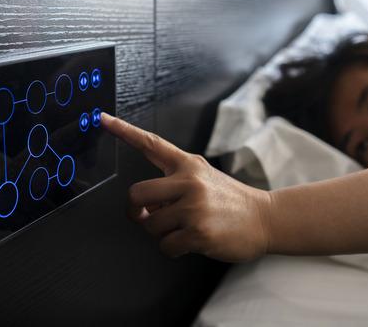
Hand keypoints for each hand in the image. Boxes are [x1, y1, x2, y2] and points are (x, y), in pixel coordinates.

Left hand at [100, 113, 271, 262]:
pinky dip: (174, 248)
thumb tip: (146, 206)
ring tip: (184, 228)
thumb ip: (173, 185)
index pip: (151, 144)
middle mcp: (189, 181)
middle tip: (146, 216)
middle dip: (136, 212)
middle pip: (136, 195)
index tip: (102, 119)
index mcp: (188, 165)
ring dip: (162, 233)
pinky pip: (166, 246)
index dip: (123, 130)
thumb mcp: (204, 178)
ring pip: (151, 226)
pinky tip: (193, 241)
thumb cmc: (231, 201)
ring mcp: (194, 207)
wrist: (265, 218)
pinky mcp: (198, 232)